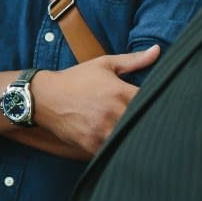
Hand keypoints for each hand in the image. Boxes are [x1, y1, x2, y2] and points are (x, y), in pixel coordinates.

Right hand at [31, 46, 158, 153]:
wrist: (44, 97)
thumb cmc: (76, 79)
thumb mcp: (104, 64)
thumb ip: (133, 60)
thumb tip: (157, 50)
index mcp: (120, 91)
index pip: (151, 103)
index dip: (158, 104)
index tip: (157, 104)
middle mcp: (113, 112)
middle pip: (143, 123)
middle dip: (146, 121)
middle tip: (148, 120)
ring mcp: (102, 131)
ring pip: (129, 138)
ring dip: (132, 135)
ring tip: (132, 131)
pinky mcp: (92, 145)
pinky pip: (112, 150)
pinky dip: (116, 146)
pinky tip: (116, 139)